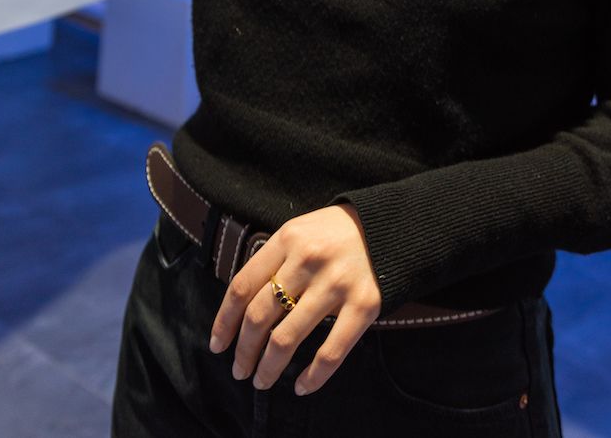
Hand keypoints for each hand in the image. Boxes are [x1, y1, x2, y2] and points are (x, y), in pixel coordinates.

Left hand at [209, 202, 381, 396]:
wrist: (393, 224)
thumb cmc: (337, 232)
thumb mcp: (300, 231)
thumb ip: (275, 261)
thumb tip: (243, 307)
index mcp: (288, 238)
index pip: (242, 286)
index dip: (224, 321)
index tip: (217, 345)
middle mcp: (308, 260)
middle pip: (259, 316)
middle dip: (243, 350)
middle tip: (239, 370)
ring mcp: (336, 284)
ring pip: (287, 338)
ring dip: (268, 367)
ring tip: (262, 380)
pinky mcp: (364, 305)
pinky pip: (331, 351)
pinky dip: (313, 376)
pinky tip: (302, 386)